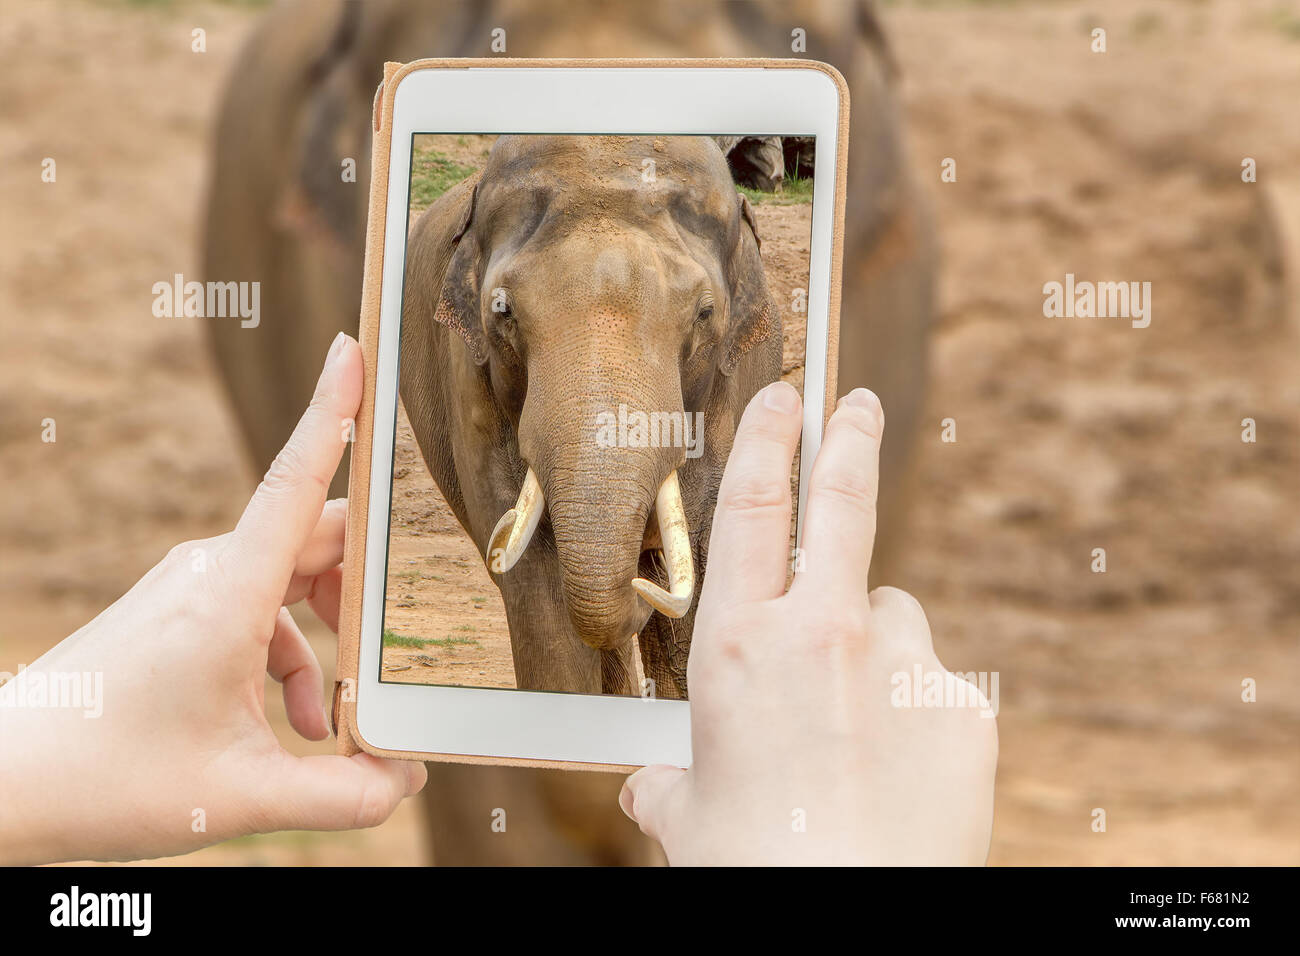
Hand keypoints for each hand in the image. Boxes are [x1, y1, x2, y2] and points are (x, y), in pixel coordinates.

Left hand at [0, 334, 424, 864]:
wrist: (8, 780)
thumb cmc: (108, 777)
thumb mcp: (240, 796)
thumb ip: (340, 794)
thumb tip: (407, 784)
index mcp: (228, 596)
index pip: (294, 483)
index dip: (331, 412)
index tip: (354, 346)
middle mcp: (211, 573)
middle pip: (316, 542)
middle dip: (367, 591)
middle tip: (402, 642)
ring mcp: (192, 588)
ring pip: (292, 581)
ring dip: (326, 641)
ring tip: (327, 723)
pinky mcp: (181, 609)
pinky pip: (260, 611)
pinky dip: (289, 657)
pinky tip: (291, 722)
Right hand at [620, 383, 996, 864]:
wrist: (850, 911)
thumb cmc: (754, 865)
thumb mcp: (688, 818)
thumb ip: (670, 785)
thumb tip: (650, 788)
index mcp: (738, 646)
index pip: (751, 506)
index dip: (767, 437)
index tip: (783, 397)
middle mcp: (819, 632)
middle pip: (840, 500)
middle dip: (846, 436)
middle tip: (855, 403)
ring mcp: (901, 662)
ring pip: (887, 612)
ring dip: (868, 641)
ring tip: (853, 724)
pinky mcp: (961, 704)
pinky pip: (929, 681)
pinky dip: (910, 704)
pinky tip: (895, 764)